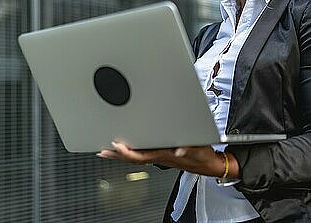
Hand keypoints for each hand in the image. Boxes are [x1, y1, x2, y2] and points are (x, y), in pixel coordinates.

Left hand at [96, 142, 239, 177]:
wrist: (209, 164)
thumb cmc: (202, 155)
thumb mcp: (198, 148)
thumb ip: (189, 148)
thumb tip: (180, 149)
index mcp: (165, 154)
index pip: (141, 155)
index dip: (127, 152)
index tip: (115, 145)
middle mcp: (159, 156)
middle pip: (133, 157)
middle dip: (116, 154)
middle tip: (101, 150)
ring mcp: (159, 156)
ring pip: (136, 156)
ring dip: (121, 154)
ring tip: (108, 151)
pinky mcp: (162, 154)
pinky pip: (143, 155)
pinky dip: (131, 153)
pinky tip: (125, 152)